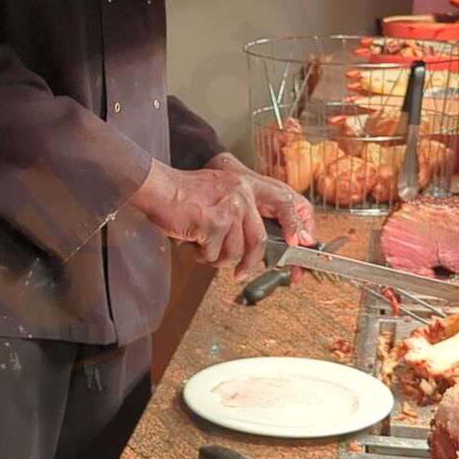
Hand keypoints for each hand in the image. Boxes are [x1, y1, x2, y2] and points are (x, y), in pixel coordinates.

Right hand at [129, 154, 314, 282]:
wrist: (159, 188)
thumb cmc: (185, 194)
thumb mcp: (222, 192)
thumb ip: (242, 210)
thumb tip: (256, 241)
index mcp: (248, 185)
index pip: (285, 205)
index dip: (296, 228)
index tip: (299, 247)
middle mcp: (243, 194)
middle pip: (259, 240)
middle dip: (252, 262)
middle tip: (242, 273)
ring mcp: (230, 208)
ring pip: (235, 251)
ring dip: (219, 258)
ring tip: (205, 249)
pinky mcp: (214, 222)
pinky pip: (215, 253)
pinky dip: (204, 255)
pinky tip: (194, 243)